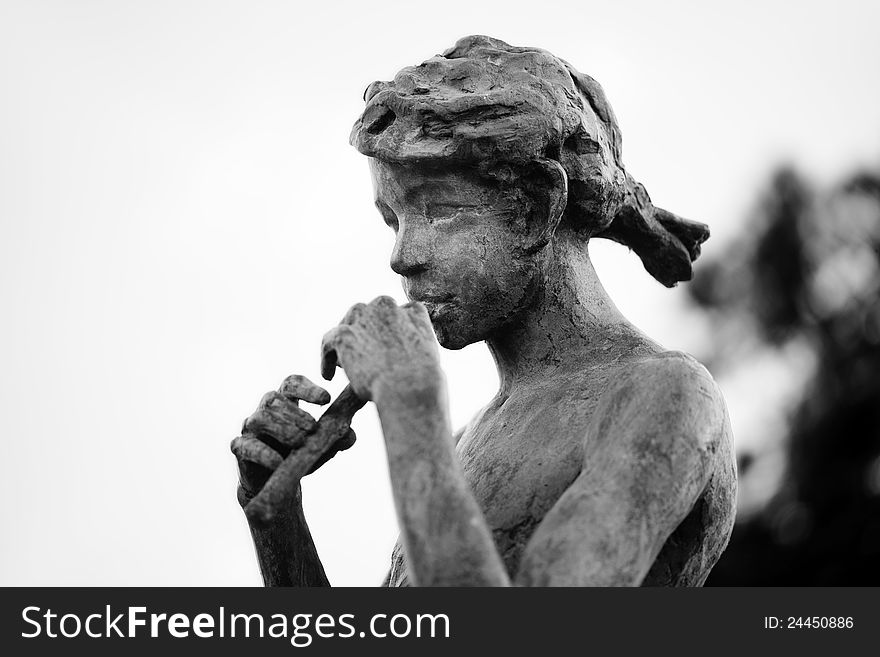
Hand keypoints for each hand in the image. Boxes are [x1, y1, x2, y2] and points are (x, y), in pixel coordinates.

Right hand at [230, 374, 355, 505]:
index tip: (327, 399)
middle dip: (296, 412)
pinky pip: (247, 446)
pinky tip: (279, 462)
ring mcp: (250, 428)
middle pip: (274, 398)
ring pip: (259, 417)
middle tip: (313, 427)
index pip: (291, 384)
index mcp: (285, 402)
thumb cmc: (299, 455)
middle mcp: (265, 410)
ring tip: (300, 442)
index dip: (307, 388)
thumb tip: (349, 434)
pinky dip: (264, 454)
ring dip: (282, 428)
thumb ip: (336, 438)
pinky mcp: (240, 448)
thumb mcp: (321, 447)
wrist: (276, 483)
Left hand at [320, 296, 442, 401]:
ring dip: (345, 343)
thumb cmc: (423, 381)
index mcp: (412, 309)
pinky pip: (328, 342)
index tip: (381, 350)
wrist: (410, 388)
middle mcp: (386, 305)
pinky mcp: (344, 333)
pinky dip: (326, 359)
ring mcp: (364, 316)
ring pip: (347, 325)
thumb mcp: (428, 353)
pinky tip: (328, 375)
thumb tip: (401, 354)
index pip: (394, 315)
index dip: (385, 332)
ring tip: (343, 367)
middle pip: (367, 315)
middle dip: (363, 333)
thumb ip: (412, 344)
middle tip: (360, 358)